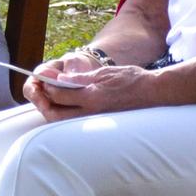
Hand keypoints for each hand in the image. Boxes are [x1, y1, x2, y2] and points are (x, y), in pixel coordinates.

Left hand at [27, 61, 158, 121]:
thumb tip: (59, 79)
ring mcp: (95, 120)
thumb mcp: (104, 73)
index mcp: (92, 96)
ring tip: (51, 97)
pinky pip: (75, 121)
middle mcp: (91, 112)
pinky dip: (66, 114)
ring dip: (53, 110)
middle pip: (56, 114)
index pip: (59, 94)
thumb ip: (81, 78)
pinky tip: (66, 104)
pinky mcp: (99, 122)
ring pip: (63, 121)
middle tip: (42, 91)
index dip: (47, 85)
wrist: (153, 93)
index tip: (43, 78)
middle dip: (44, 103)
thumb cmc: (132, 79)